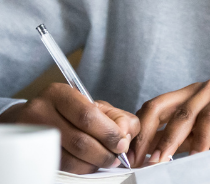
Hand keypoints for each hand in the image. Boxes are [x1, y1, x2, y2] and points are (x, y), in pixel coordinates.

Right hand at [0, 83, 139, 173]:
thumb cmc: (70, 112)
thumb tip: (125, 136)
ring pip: (69, 158)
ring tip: (105, 161)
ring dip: (93, 164)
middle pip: (79, 140)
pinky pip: (60, 168)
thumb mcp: (93, 105)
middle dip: (103, 152)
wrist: (31, 121)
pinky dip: (80, 169)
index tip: (122, 143)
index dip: (108, 133)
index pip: (88, 115)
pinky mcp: (31, 155)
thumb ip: (115, 117)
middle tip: (116, 157)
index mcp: (59, 94)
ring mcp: (32, 135)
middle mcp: (40, 112)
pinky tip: (89, 164)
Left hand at [130, 79, 209, 165]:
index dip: (139, 133)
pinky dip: (200, 139)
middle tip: (136, 161)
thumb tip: (159, 159)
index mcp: (190, 96)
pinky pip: (209, 118)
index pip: (154, 109)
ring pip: (182, 114)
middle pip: (159, 106)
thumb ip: (188, 141)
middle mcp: (199, 89)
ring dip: (168, 141)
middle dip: (144, 134)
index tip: (129, 159)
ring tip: (158, 162)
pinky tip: (196, 156)